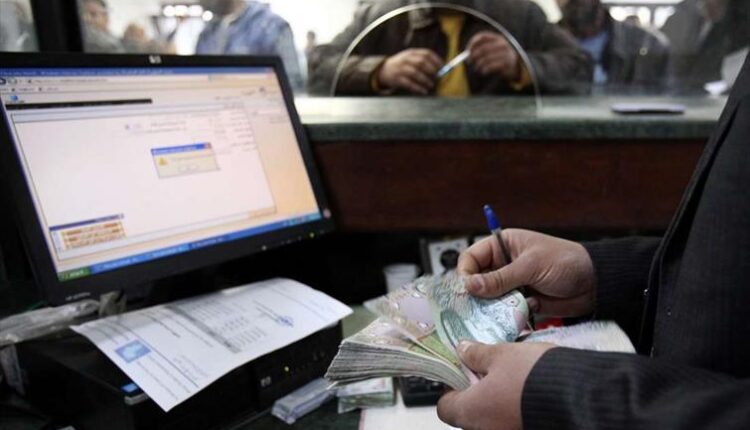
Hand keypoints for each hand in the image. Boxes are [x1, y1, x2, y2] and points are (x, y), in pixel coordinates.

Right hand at [376, 48, 443, 94]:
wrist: (384, 70)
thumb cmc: (402, 65)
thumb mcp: (411, 58)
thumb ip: (423, 61)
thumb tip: (441, 69)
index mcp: (411, 53)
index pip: (426, 53)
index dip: (436, 60)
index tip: (443, 66)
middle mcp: (405, 59)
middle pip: (421, 62)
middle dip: (431, 70)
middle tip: (438, 76)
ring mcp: (400, 69)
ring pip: (415, 73)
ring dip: (425, 80)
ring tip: (431, 85)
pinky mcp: (397, 79)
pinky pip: (409, 84)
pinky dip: (418, 88)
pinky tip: (424, 91)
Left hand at [437, 341, 555, 429]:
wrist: (579, 397)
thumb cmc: (532, 376)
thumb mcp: (501, 355)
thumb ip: (477, 354)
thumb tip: (462, 350)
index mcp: (470, 412)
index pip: (444, 407)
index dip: (450, 388)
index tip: (461, 372)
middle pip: (469, 414)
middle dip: (476, 393)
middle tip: (488, 371)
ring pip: (492, 418)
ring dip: (497, 401)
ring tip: (511, 378)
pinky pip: (512, 421)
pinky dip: (514, 408)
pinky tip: (527, 390)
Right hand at [458, 229, 595, 316]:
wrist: (595, 284)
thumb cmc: (565, 262)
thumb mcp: (531, 266)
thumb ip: (500, 278)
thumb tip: (469, 286)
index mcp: (503, 246)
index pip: (472, 258)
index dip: (465, 272)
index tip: (466, 288)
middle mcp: (503, 265)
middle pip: (476, 281)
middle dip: (476, 294)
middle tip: (475, 307)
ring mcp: (511, 285)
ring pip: (488, 299)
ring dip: (491, 308)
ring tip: (498, 314)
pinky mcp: (521, 303)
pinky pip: (504, 312)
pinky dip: (506, 316)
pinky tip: (517, 316)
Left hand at [467, 31, 520, 81]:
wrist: (515, 67)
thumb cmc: (498, 58)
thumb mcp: (491, 51)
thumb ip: (479, 50)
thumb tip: (465, 56)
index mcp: (497, 38)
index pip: (482, 36)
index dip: (473, 43)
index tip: (467, 51)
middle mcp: (502, 44)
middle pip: (484, 48)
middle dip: (474, 55)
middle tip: (469, 62)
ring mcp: (506, 53)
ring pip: (487, 59)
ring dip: (479, 64)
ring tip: (477, 68)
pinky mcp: (507, 64)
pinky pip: (492, 66)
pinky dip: (485, 69)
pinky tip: (483, 71)